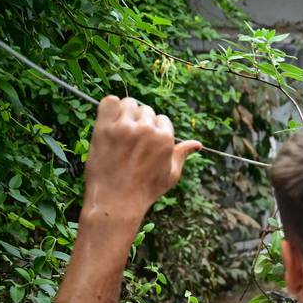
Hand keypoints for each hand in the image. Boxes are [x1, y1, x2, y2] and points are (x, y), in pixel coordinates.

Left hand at [82, 96, 200, 221]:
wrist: (116, 200)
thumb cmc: (145, 190)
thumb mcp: (170, 175)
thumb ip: (182, 154)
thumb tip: (198, 144)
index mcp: (165, 138)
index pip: (162, 119)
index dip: (154, 130)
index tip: (145, 143)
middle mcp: (147, 129)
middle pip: (146, 110)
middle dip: (141, 121)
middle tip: (131, 140)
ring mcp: (124, 127)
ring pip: (129, 103)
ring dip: (126, 113)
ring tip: (120, 130)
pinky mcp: (105, 128)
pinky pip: (109, 101)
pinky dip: (110, 106)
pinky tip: (110, 121)